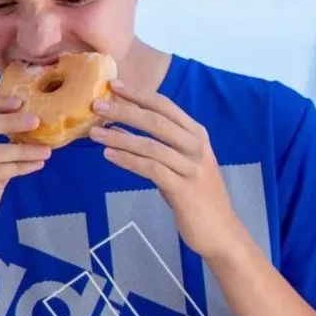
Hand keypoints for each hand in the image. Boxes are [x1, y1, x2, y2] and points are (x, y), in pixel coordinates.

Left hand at [91, 83, 240, 260]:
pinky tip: (109, 155)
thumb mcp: (186, 164)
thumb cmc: (199, 197)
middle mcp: (197, 147)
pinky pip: (150, 169)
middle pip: (156, 121)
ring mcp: (192, 167)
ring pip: (150, 145)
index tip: (114, 85)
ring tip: (95, 133)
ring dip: (119, 137)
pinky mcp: (184, 189)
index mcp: (198, 135)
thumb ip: (164, 146)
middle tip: (97, 105)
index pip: (165, 106)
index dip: (139, 94)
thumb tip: (124, 131)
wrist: (221, 231)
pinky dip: (127, 160)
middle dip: (124, 111)